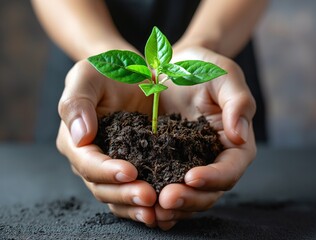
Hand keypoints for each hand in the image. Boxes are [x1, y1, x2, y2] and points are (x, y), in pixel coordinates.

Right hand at [56, 60, 157, 225]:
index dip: (105, 171)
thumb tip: (80, 136)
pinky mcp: (134, 168)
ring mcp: (112, 167)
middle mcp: (91, 159)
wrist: (134, 76)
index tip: (129, 172)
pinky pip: (134, 191)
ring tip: (157, 210)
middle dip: (124, 194)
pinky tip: (162, 209)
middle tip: (149, 197)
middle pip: (102, 186)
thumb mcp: (87, 76)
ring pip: (118, 196)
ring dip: (135, 206)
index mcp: (76, 140)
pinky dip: (145, 204)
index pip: (87, 162)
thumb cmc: (108, 71)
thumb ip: (77, 103)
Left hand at [154, 46, 256, 229]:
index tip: (191, 177)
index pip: (230, 168)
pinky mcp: (168, 161)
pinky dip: (156, 198)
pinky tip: (142, 203)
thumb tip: (240, 135)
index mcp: (234, 141)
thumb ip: (238, 101)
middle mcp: (214, 157)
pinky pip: (165, 184)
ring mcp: (190, 162)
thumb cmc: (201, 67)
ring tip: (151, 208)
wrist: (173, 65)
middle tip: (165, 200)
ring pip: (188, 194)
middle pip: (209, 190)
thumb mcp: (224, 74)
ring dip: (172, 205)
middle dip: (189, 198)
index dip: (214, 177)